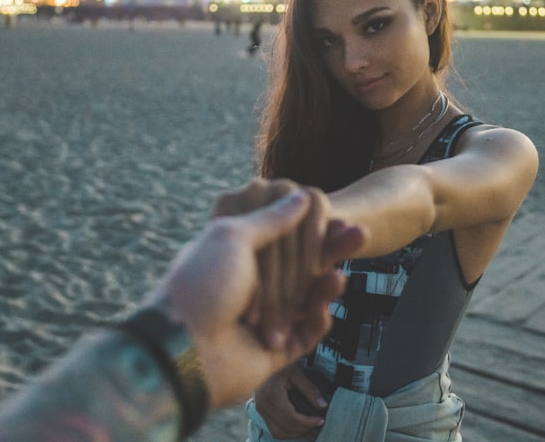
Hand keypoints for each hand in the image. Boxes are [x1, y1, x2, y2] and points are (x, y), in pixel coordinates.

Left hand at [147, 188, 364, 407]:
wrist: (183, 348)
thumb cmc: (202, 283)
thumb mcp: (234, 236)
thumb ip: (272, 218)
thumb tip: (301, 194)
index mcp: (234, 256)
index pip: (281, 236)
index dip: (309, 228)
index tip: (338, 215)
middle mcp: (248, 285)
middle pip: (299, 266)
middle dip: (328, 252)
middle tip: (361, 235)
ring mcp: (263, 318)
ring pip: (307, 298)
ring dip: (326, 285)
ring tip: (341, 276)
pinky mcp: (274, 350)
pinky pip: (306, 333)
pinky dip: (317, 319)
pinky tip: (325, 306)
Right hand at [253, 365, 326, 438]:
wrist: (263, 358)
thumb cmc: (281, 365)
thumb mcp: (297, 373)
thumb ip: (310, 390)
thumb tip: (323, 406)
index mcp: (273, 394)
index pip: (290, 417)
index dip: (307, 422)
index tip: (320, 420)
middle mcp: (263, 405)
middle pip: (285, 427)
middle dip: (304, 429)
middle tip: (318, 422)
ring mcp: (260, 410)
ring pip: (278, 433)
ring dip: (296, 433)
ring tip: (309, 425)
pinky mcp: (261, 412)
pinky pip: (274, 429)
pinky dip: (287, 431)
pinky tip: (299, 425)